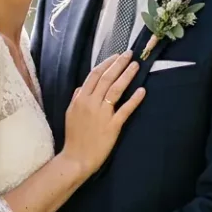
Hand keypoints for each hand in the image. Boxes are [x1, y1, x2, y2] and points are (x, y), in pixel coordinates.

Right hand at [61, 52, 146, 174]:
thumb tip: (81, 88)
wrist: (76, 158)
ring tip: (136, 66)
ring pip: (115, 90)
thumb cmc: (73, 137)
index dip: (106, 64)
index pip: (94, 75)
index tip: (115, 56)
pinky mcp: (112, 126)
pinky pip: (125, 110)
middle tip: (129, 54)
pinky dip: (134, 99)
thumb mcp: (70, 114)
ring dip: (126, 76)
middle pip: (106, 78)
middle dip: (118, 64)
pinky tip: (142, 91)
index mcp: (80, 99)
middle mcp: (91, 103)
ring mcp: (102, 114)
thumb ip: (76, 99)